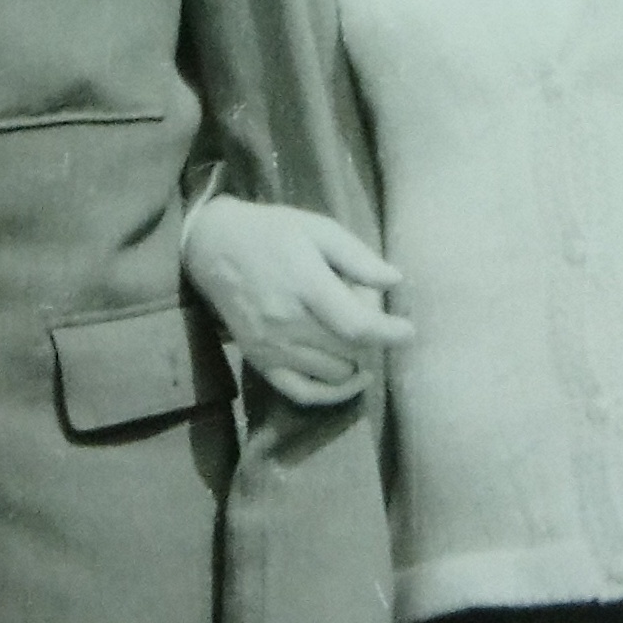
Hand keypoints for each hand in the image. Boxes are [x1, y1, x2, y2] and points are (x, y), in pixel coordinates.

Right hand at [183, 197, 411, 404]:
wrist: (213, 248)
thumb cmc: (272, 233)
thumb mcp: (317, 228)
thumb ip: (357, 256)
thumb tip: (395, 281)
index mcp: (303, 284)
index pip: (355, 325)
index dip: (389, 334)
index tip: (408, 331)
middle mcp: (286, 321)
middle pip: (348, 351)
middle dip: (375, 343)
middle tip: (380, 325)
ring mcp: (270, 346)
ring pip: (333, 374)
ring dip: (357, 363)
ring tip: (362, 343)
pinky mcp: (260, 361)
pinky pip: (303, 392)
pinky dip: (333, 394)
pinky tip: (351, 379)